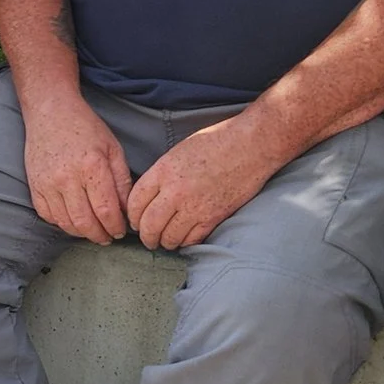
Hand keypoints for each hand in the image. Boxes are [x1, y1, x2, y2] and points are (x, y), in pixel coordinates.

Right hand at [22, 88, 133, 243]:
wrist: (50, 112)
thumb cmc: (85, 128)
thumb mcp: (113, 149)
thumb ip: (122, 181)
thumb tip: (127, 210)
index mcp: (91, 167)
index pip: (106, 210)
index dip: (115, 227)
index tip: (120, 231)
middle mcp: (67, 178)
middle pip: (85, 222)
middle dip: (100, 235)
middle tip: (108, 237)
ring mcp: (47, 183)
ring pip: (66, 223)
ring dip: (82, 233)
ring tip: (93, 231)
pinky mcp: (35, 186)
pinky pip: (48, 216)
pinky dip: (62, 224)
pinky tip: (73, 220)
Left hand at [125, 116, 279, 250]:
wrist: (251, 145)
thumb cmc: (218, 141)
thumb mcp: (179, 151)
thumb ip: (162, 173)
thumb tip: (152, 194)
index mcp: (163, 171)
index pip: (135, 202)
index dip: (132, 215)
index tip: (136, 220)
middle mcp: (175, 191)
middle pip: (148, 225)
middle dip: (145, 236)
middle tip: (148, 238)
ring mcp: (194, 207)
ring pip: (168, 238)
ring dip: (165, 242)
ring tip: (166, 241)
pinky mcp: (213, 217)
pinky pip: (191, 240)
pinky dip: (185, 243)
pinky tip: (185, 238)